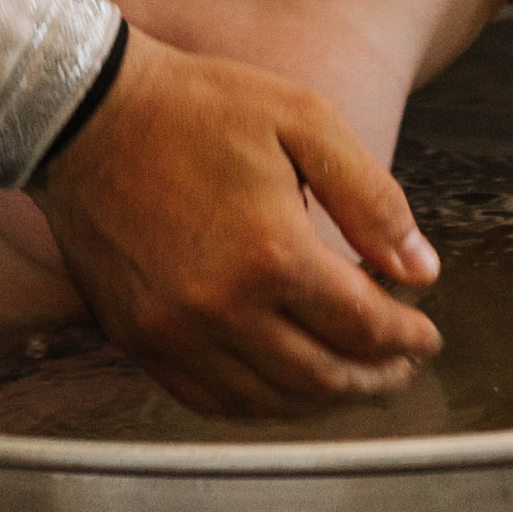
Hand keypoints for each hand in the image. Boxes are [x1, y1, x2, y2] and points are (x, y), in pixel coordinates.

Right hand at [32, 27, 441, 416]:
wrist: (86, 113)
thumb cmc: (198, 107)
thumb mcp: (304, 121)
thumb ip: (372, 198)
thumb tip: (420, 270)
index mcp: (271, 254)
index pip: (362, 327)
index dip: (406, 337)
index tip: (427, 334)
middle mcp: (221, 308)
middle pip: (321, 377)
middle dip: (375, 377)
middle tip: (400, 366)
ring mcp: (173, 332)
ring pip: (268, 399)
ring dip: (321, 400)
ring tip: (352, 379)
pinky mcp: (136, 337)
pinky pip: (208, 399)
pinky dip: (257, 404)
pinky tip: (282, 385)